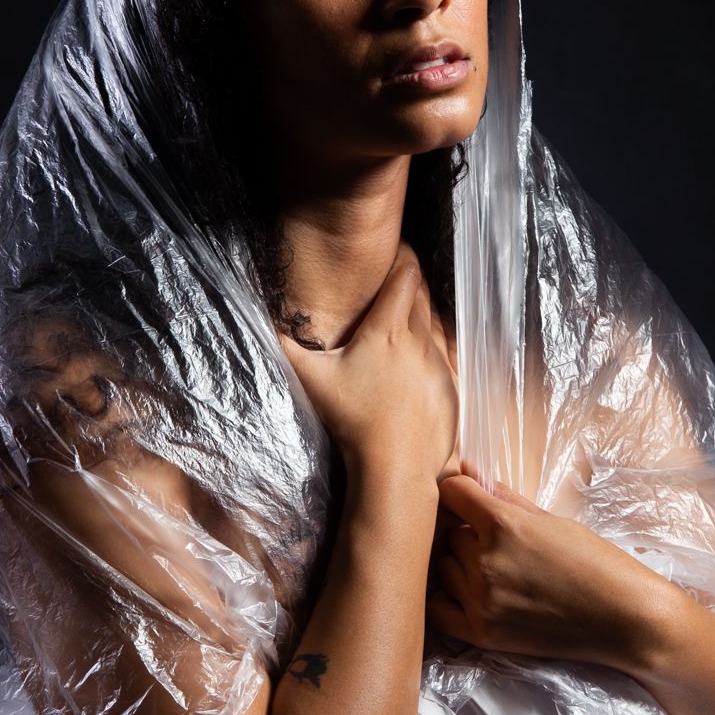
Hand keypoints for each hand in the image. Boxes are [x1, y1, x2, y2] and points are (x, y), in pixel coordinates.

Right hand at [276, 242, 458, 484]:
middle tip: (395, 278)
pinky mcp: (452, 386)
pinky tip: (419, 357)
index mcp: (388, 330)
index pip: (405, 274)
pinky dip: (434, 346)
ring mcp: (440, 363)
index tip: (394, 249)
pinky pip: (446, 353)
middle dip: (410, 281)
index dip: (401, 256)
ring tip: (404, 317)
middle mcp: (420, 340)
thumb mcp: (312, 381)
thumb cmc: (353, 421)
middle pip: (423, 293)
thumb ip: (286, 348)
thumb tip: (262, 323)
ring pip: (436, 323)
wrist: (396, 466)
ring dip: (423, 314)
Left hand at [426, 464, 677, 668]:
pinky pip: (438, 610)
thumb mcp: (552, 521)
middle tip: (499, 545)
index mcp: (504, 525)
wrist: (624, 619)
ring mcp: (481, 600)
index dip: (459, 492)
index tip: (469, 500)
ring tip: (495, 572)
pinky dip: (448, 598)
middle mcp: (486, 561)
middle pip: (450, 534)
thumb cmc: (596, 563)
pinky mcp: (482, 633)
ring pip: (445, 568)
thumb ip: (504, 497)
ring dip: (461, 565)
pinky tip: (469, 594)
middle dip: (468, 534)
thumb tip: (468, 468)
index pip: (452, 492)